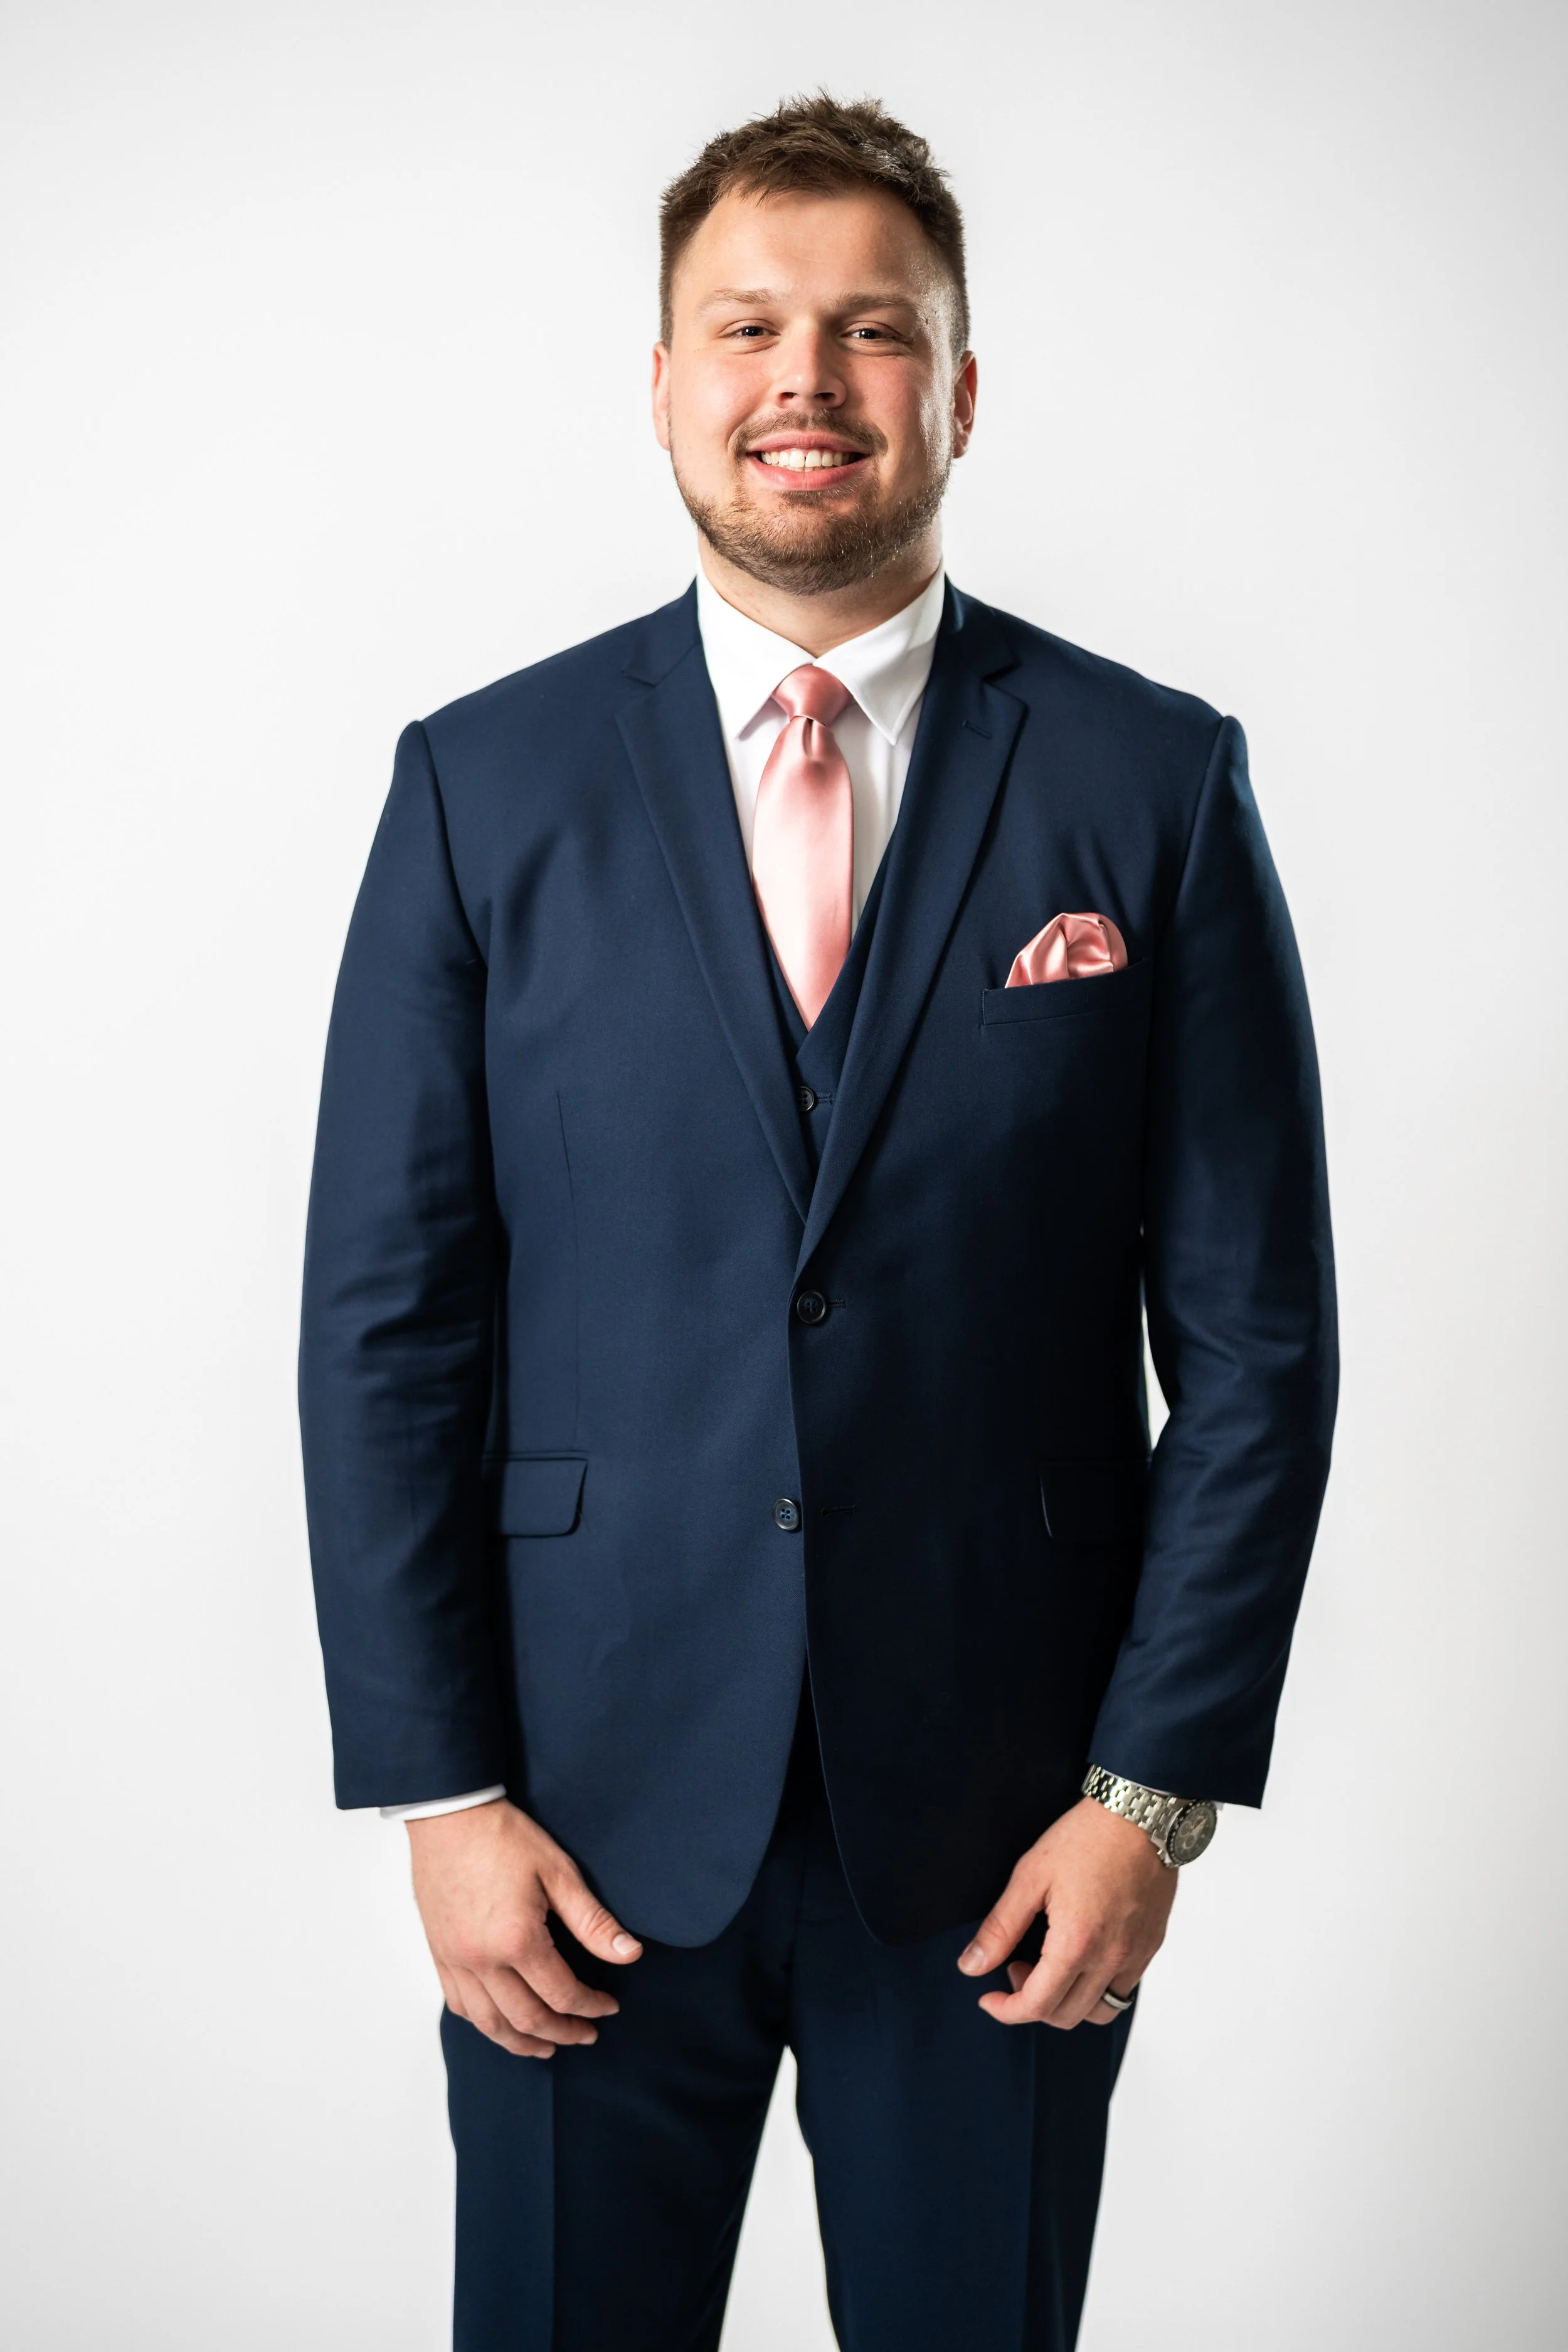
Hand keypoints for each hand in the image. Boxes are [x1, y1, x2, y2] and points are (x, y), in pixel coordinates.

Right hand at [407, 1798, 641, 2058]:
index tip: (609, 2006)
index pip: (562, 1994)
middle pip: (526, 2019)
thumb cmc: (503, 1836)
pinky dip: (483, 2023)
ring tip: (545, 2047)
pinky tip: (500, 2022)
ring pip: (488, 2023)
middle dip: (561, 2033)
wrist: (449, 1814)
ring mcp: (455, 1960)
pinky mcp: (438, 1953)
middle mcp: (482, 1960)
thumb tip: (630, 1953)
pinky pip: (458, 2005)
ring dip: (520, 2042)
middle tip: (585, 2035)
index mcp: (516, 1941)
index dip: (591, 2006)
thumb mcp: (559, 1872)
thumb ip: (593, 1921)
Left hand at [957, 1796, 1177, 2028]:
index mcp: (1076, 1943)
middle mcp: (1111, 1958)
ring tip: (1050, 1966)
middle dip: (1031, 2002)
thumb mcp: (1030, 1876)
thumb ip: (1001, 1927)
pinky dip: (1097, 1990)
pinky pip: (1123, 1991)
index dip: (1006, 2010)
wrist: (1140, 1815)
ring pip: (1099, 2012)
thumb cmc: (1086, 1838)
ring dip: (1067, 2004)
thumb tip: (971, 1965)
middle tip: (1016, 1965)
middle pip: (1066, 2015)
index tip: (989, 1998)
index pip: (1037, 2005)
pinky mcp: (1150, 1946)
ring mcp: (1135, 1955)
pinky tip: (1082, 1958)